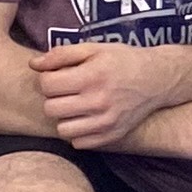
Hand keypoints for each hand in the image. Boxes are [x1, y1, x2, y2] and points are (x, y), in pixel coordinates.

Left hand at [32, 38, 181, 153]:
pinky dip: (78, 131)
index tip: (58, 76)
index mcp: (92, 76)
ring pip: (62, 129)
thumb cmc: (123, 60)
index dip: (48, 78)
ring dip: (64, 117)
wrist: (158, 79)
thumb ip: (62, 54)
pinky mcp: (111, 136)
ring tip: (75, 105)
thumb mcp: (94, 49)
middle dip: (53, 98)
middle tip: (65, 91)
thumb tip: (33, 64)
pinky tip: (86, 117)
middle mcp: (99, 101)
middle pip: (50, 108)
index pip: (47, 85)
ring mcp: (106, 122)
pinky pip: (78, 142)